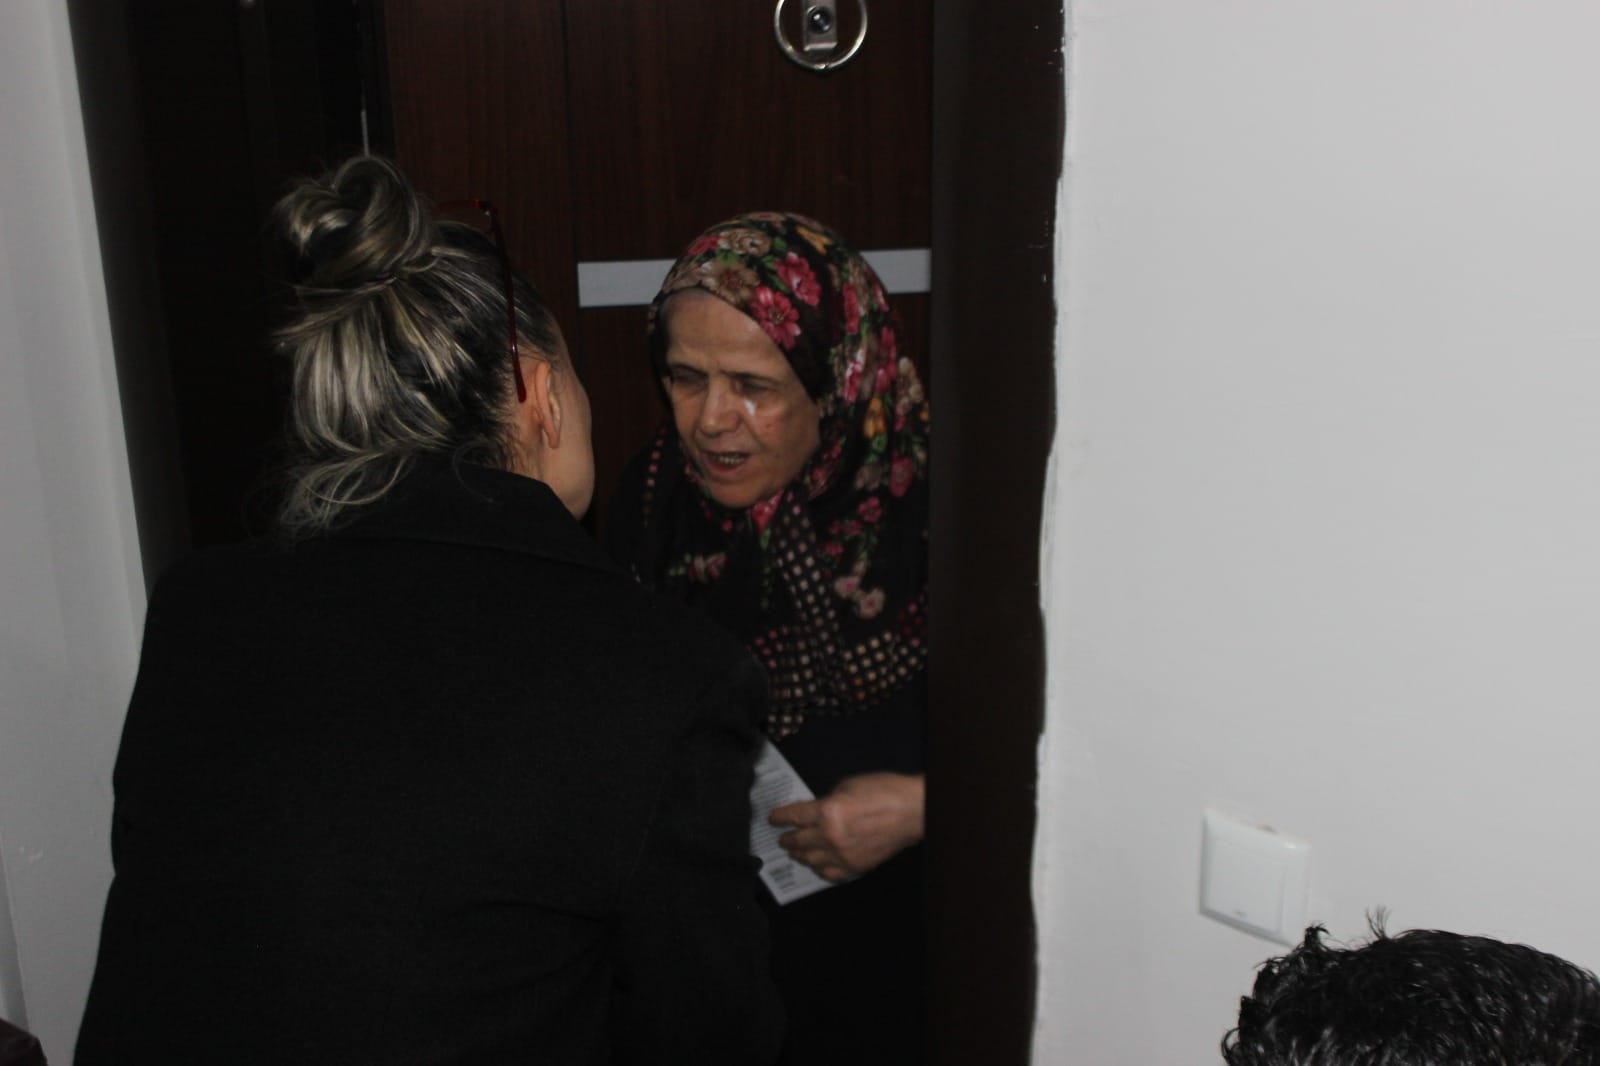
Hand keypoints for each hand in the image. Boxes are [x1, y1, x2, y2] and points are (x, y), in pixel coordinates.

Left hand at [768, 772, 924, 881]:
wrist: (912, 811)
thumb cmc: (884, 791)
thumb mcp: (847, 786)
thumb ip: (826, 801)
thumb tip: (815, 813)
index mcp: (827, 811)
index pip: (794, 816)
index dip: (780, 817)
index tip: (773, 819)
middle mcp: (831, 836)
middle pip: (799, 840)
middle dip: (787, 838)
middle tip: (781, 838)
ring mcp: (843, 855)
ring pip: (811, 859)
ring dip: (799, 855)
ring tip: (794, 852)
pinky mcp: (855, 867)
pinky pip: (829, 873)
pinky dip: (819, 869)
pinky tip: (816, 865)